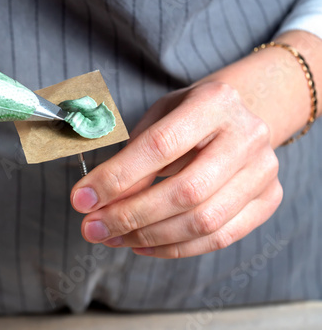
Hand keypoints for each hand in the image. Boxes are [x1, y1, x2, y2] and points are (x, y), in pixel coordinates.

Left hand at [70, 81, 282, 257]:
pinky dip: (176, 248)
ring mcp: (264, 170)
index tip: (82, 199)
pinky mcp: (269, 198)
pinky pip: (220, 237)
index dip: (117, 178)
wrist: (237, 117)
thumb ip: (133, 155)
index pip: (160, 146)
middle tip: (93, 228)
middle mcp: (247, 135)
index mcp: (214, 101)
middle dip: (130, 216)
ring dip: (149, 236)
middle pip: (185, 191)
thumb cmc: (189, 114)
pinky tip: (143, 245)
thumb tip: (102, 201)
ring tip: (113, 238)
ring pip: (203, 221)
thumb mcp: (158, 118)